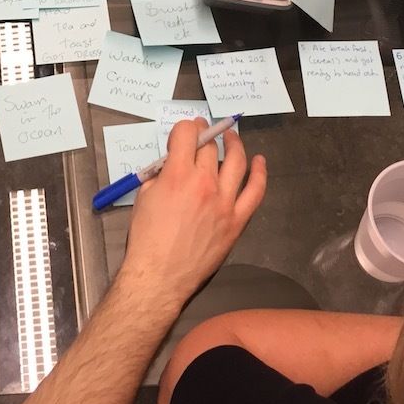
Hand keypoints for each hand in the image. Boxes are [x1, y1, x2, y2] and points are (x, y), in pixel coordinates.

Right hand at [120, 119, 266, 298]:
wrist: (160, 275)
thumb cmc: (146, 237)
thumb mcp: (144, 197)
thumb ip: (160, 176)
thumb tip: (172, 167)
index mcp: (178, 174)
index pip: (187, 134)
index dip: (184, 129)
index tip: (182, 134)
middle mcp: (205, 183)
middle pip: (210, 147)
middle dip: (205, 133)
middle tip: (202, 131)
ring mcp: (225, 201)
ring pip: (237, 162)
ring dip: (234, 144)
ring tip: (231, 138)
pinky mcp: (237, 220)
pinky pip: (255, 192)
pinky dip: (259, 173)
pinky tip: (259, 162)